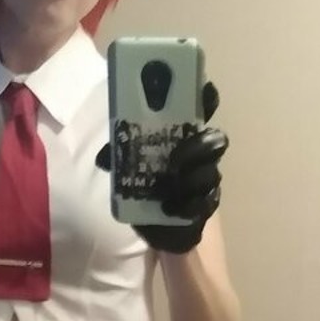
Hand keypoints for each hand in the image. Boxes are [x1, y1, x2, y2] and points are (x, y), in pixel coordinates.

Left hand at [96, 81, 228, 252]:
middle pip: (215, 140)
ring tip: (171, 185)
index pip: (200, 109)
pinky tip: (170, 207)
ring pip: (212, 172)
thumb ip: (118, 158)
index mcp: (181, 135)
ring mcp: (206, 179)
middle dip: (199, 147)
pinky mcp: (206, 204)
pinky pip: (205, 202)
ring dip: (191, 178)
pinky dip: (187, 205)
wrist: (157, 227)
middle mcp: (199, 154)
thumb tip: (104, 157)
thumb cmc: (144, 188)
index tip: (204, 92)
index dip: (206, 98)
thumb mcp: (125, 170)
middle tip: (175, 159)